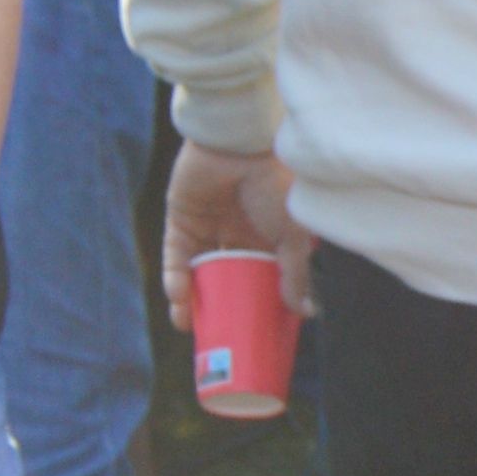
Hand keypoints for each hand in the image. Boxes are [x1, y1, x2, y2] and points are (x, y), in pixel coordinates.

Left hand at [161, 141, 311, 325]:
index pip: (259, 275)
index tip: (250, 331)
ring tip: (187, 326)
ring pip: (196, 268)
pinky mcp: (182, 215)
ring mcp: (209, 222)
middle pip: (225, 276)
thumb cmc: (277, 183)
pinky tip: (178, 297)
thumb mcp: (294, 236)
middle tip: (213, 334)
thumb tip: (302, 313)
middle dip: (218, 304)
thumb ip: (295, 274)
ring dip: (191, 297)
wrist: (242, 141)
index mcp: (268, 234)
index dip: (253, 302)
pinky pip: (176, 252)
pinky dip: (175, 275)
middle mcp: (238, 229)